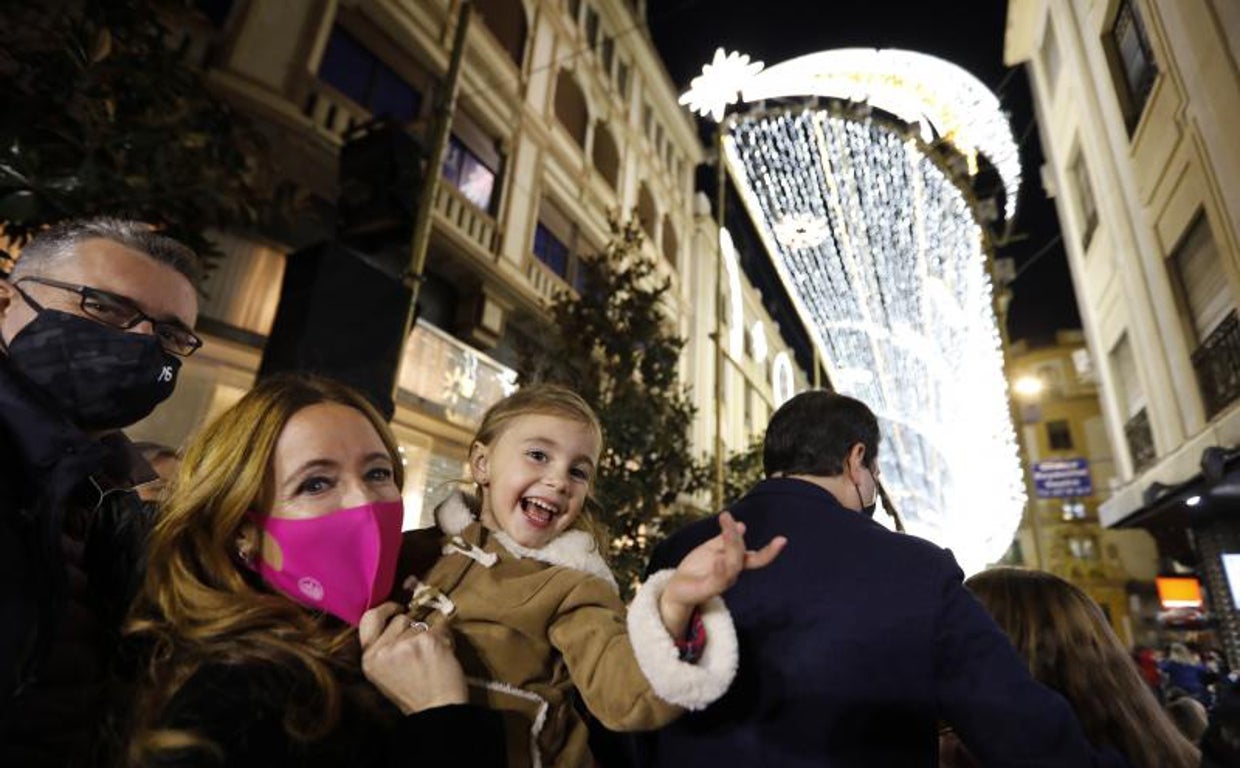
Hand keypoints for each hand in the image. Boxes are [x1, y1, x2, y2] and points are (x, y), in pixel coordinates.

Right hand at [359, 602, 467, 714]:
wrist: (437, 711)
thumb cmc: (415, 694)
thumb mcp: (386, 673)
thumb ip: (386, 647)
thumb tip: (399, 615)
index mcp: (369, 659)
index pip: (369, 619)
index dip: (385, 609)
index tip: (397, 608)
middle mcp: (382, 651)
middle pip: (400, 620)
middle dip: (413, 629)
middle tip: (421, 650)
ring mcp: (405, 644)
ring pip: (421, 624)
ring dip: (430, 635)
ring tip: (432, 658)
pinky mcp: (427, 641)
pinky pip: (440, 626)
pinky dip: (446, 637)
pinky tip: (444, 655)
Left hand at [659, 512, 786, 636]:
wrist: (677, 589)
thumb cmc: (695, 570)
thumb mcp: (710, 549)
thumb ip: (724, 539)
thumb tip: (742, 524)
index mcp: (734, 564)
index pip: (756, 558)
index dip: (770, 551)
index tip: (783, 540)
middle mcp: (731, 574)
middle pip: (740, 555)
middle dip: (735, 536)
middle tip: (726, 517)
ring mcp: (720, 583)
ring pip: (732, 566)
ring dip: (730, 546)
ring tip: (727, 529)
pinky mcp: (707, 590)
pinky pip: (717, 581)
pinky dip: (720, 570)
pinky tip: (719, 559)